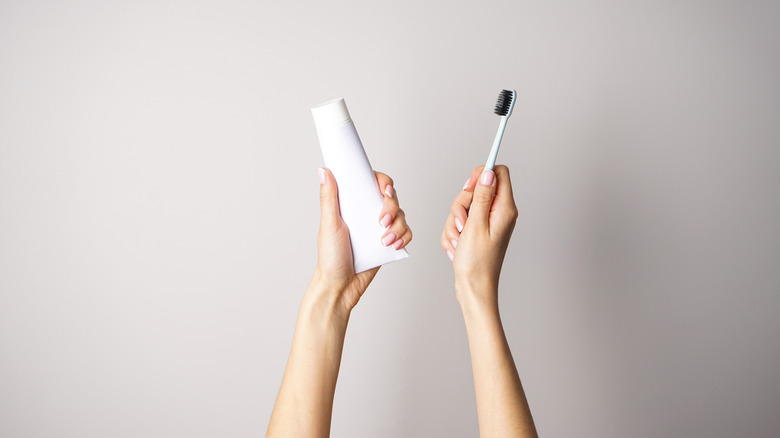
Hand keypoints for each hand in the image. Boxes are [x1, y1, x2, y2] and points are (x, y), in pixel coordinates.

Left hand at [313, 167, 411, 314]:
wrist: (341, 286)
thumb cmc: (330, 256)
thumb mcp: (329, 225)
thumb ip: (329, 198)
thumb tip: (324, 170)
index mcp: (353, 204)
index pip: (373, 183)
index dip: (383, 182)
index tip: (384, 191)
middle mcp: (368, 213)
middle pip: (391, 197)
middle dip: (392, 207)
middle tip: (382, 222)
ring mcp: (380, 228)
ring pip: (401, 216)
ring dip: (398, 226)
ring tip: (385, 240)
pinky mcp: (389, 243)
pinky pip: (406, 234)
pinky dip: (404, 238)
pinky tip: (393, 246)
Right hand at [441, 165, 517, 304]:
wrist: (473, 288)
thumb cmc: (477, 263)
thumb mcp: (476, 225)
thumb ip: (483, 196)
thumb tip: (489, 173)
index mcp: (504, 209)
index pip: (499, 173)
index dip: (482, 174)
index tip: (469, 186)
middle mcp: (499, 213)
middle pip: (476, 189)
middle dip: (461, 204)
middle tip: (462, 223)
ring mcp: (487, 222)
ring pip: (465, 206)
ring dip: (454, 221)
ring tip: (458, 240)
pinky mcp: (477, 231)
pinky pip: (460, 221)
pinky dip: (454, 232)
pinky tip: (457, 246)